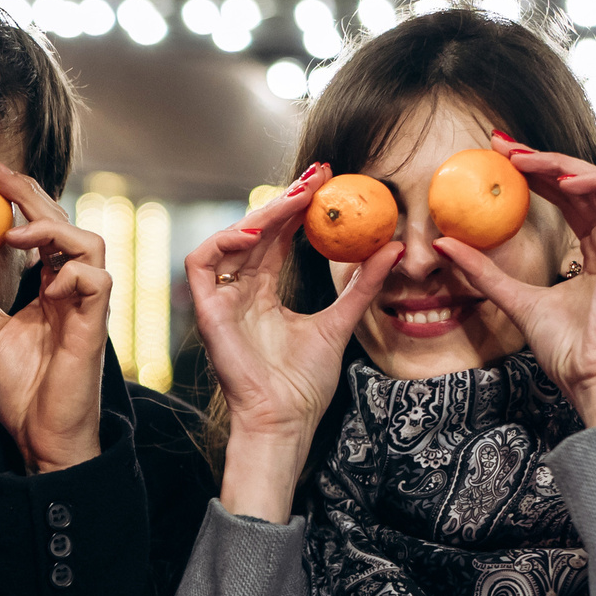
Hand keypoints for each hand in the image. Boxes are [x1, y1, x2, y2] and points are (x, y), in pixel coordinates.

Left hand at [0, 164, 109, 472]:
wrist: (40, 436)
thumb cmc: (22, 390)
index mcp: (51, 287)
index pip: (43, 229)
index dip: (21, 199)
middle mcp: (74, 290)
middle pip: (67, 223)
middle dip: (34, 195)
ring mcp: (87, 307)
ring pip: (91, 242)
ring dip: (53, 230)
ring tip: (14, 235)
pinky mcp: (94, 327)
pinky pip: (97, 281)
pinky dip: (71, 273)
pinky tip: (43, 284)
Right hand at [189, 164, 400, 520]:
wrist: (286, 419)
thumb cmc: (305, 384)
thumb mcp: (341, 322)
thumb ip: (362, 285)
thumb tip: (394, 248)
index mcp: (263, 292)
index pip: (278, 238)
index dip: (298, 207)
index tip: (328, 180)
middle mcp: (240, 291)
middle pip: (257, 231)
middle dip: (285, 199)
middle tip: (318, 176)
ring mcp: (221, 299)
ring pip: (230, 238)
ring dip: (260, 214)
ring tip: (295, 201)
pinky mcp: (207, 311)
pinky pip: (201, 262)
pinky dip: (223, 241)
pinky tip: (257, 233)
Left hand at [432, 133, 595, 426]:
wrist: (594, 380)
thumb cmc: (567, 351)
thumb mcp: (515, 300)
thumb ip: (484, 272)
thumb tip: (443, 244)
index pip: (570, 201)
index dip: (538, 176)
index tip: (500, 160)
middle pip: (582, 187)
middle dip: (543, 161)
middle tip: (501, 146)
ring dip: (562, 165)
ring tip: (520, 158)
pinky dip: (594, 182)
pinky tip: (558, 179)